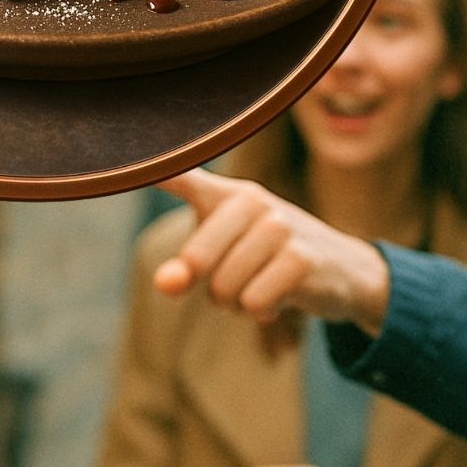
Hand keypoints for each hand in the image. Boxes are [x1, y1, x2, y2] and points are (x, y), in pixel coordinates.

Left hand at [154, 170, 390, 332]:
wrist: (341, 269)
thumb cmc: (268, 259)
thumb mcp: (224, 261)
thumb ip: (186, 268)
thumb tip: (166, 284)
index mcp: (228, 194)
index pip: (183, 177)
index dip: (154, 170)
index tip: (125, 156)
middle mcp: (253, 200)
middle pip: (196, 262)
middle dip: (213, 288)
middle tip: (241, 279)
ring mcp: (281, 226)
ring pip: (224, 288)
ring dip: (239, 303)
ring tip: (265, 285)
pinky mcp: (302, 257)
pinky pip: (254, 302)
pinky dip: (263, 311)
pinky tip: (284, 295)